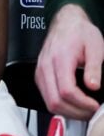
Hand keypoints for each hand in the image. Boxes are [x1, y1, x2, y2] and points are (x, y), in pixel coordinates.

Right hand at [36, 4, 103, 118]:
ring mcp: (40, 72)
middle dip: (75, 112)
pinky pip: (46, 97)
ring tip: (84, 111)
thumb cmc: (80, 32)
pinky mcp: (39, 76)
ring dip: (68, 112)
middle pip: (54, 101)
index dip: (81, 103)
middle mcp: (45, 66)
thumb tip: (93, 86)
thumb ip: (94, 67)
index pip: (66, 90)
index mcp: (59, 58)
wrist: (66, 23)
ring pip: (48, 102)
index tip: (95, 106)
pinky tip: (74, 104)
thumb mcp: (95, 47)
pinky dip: (60, 106)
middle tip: (91, 113)